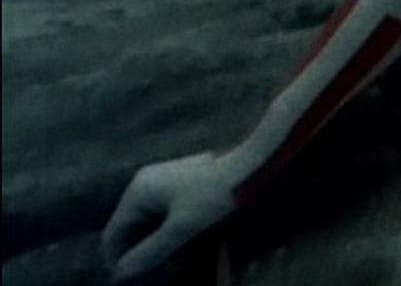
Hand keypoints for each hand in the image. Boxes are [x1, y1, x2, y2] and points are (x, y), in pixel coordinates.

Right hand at [101, 151, 237, 282]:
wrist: (250, 163)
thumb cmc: (215, 194)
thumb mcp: (182, 227)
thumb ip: (151, 251)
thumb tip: (121, 274)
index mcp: (137, 192)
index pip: (113, 233)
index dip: (118, 260)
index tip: (132, 280)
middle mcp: (145, 183)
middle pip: (131, 227)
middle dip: (143, 252)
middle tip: (163, 270)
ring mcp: (163, 180)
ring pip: (150, 221)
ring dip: (159, 243)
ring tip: (178, 261)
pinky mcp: (181, 182)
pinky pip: (166, 212)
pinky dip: (171, 230)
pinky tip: (188, 243)